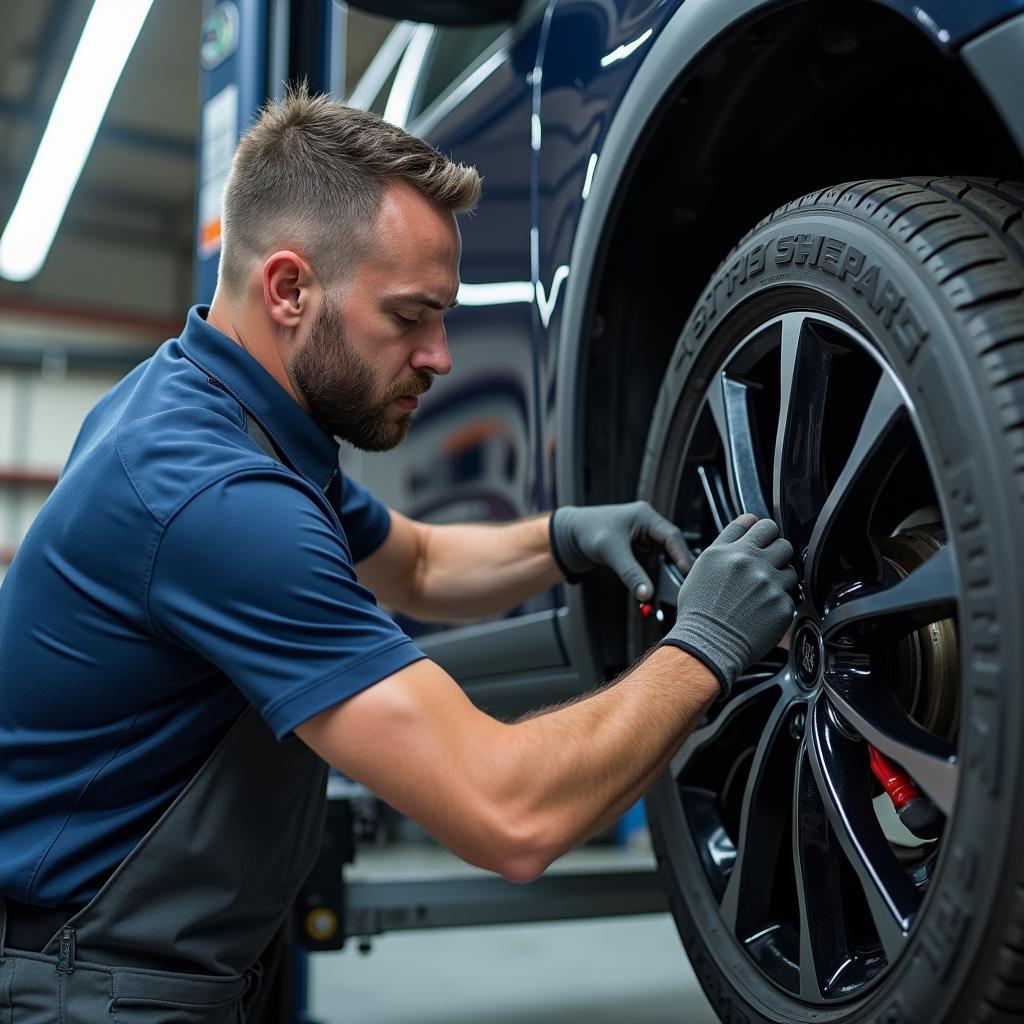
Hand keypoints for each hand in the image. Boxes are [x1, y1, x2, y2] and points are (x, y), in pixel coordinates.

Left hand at [549, 501, 692, 600]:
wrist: (571, 535)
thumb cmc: (589, 532)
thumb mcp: (611, 552)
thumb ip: (630, 573)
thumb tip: (646, 593)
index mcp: (646, 516)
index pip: (672, 536)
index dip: (682, 555)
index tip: (689, 573)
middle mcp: (648, 526)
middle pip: (671, 549)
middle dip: (676, 569)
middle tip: (684, 588)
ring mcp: (644, 539)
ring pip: (661, 561)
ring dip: (663, 578)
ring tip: (669, 596)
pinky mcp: (638, 551)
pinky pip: (650, 567)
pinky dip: (650, 580)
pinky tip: (650, 594)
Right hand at [660, 515, 796, 698]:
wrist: (709, 646)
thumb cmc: (699, 613)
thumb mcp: (700, 570)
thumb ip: (723, 546)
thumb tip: (743, 528)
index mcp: (725, 552)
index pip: (752, 522)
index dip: (757, 529)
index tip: (758, 536)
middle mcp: (748, 562)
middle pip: (778, 537)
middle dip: (775, 548)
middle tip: (768, 562)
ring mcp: (768, 582)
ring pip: (791, 566)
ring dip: (781, 575)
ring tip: (765, 590)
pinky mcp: (782, 603)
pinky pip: (792, 594)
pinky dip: (782, 600)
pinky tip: (765, 608)